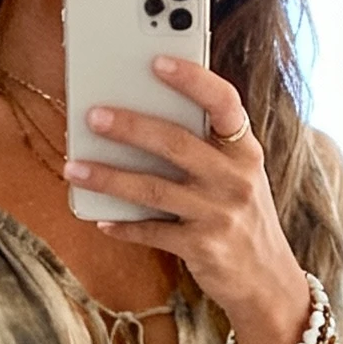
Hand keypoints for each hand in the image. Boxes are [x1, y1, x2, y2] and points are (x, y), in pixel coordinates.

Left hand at [65, 55, 309, 343]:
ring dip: (110, 177)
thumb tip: (144, 119)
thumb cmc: (242, 217)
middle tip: (93, 115)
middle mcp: (235, 179)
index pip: (224, 102)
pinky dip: (124, 226)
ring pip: (154, 189)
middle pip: (176, 143)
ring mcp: (219, 215)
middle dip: (130, 127)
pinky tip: (101, 219)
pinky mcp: (203, 249)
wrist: (267, 282)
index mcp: (245, 150)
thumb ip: (207, 149)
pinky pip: (153, 232)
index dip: (192, 80)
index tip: (157, 62)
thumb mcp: (239, 176)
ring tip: (74, 167)